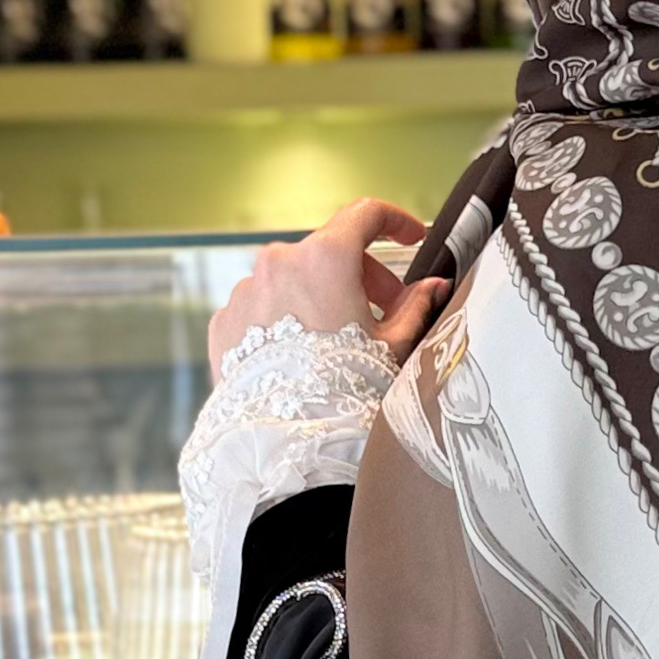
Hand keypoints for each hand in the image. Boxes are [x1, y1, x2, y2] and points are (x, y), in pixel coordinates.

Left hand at [206, 199, 447, 381]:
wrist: (291, 443)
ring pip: (291, 280)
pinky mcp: (224, 323)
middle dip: (361, 275)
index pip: (365, 215)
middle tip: (384, 311)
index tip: (410, 236)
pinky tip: (301, 358)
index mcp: (325, 258)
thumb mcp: (394, 347)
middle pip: (328, 251)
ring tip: (337, 343)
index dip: (395, 222)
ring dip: (317, 298)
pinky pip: (260, 309)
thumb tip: (434, 287)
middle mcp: (278, 264)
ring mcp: (246, 292)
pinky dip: (283, 322)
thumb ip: (415, 306)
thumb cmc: (347, 395)